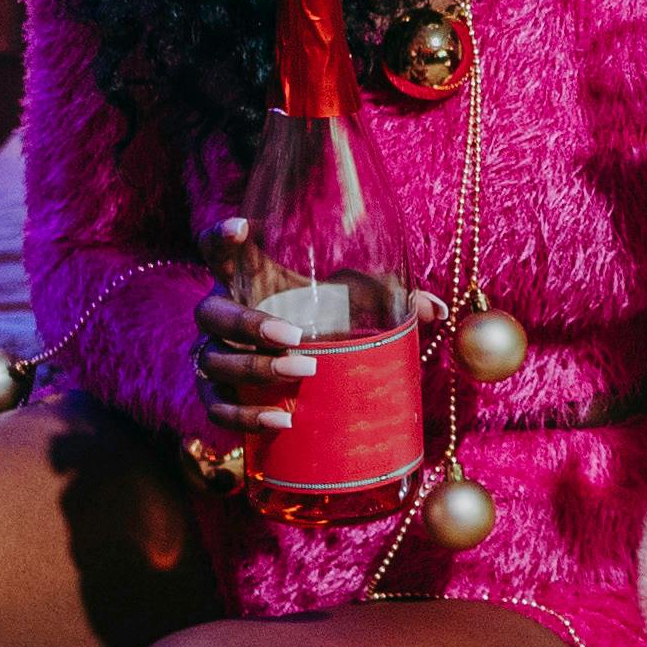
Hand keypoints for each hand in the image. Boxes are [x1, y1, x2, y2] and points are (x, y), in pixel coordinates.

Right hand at [191, 217, 444, 434]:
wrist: (302, 370)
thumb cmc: (326, 321)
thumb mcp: (355, 303)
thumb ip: (391, 299)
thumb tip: (436, 311)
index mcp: (247, 280)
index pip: (216, 250)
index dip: (219, 236)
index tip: (241, 227)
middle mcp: (220, 314)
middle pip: (211, 313)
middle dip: (248, 325)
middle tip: (294, 336)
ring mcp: (212, 356)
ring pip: (213, 362)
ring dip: (255, 371)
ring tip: (303, 374)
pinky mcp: (216, 396)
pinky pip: (215, 408)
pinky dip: (244, 417)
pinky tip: (282, 420)